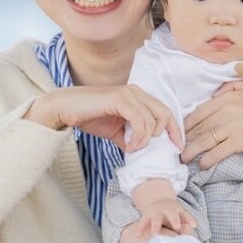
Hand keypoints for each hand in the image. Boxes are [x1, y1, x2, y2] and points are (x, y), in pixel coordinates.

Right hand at [25, 85, 181, 151]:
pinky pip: (140, 120)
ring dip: (145, 139)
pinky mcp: (119, 99)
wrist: (65, 108)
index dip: (174, 130)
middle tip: (153, 150)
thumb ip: (130, 137)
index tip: (176, 148)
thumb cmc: (88, 116)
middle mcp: (136, 92)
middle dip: (166, 134)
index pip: (165, 111)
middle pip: (165, 113)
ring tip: (131, 148)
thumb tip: (140, 150)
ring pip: (152, 119)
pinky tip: (128, 144)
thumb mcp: (115, 130)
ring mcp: (128, 94)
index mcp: (138, 96)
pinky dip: (138, 136)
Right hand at [135, 196, 196, 236]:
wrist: (158, 202)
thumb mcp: (180, 216)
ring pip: (156, 219)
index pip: (185, 216)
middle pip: (172, 215)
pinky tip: (138, 236)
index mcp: (178, 212)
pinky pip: (143, 222)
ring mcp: (156, 213)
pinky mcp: (146, 216)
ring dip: (155, 226)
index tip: (193, 226)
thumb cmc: (173, 215)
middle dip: (174, 220)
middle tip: (177, 227)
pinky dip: (140, 228)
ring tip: (154, 235)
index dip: (189, 220)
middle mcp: (167, 211)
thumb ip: (186, 223)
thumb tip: (192, 228)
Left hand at [181, 80, 242, 168]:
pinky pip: (218, 151)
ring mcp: (233, 125)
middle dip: (186, 139)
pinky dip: (207, 159)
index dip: (187, 124)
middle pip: (200, 127)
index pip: (200, 111)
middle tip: (177, 148)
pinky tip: (202, 165)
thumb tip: (215, 92)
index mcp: (228, 96)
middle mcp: (227, 109)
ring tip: (184, 159)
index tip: (180, 133)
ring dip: (192, 151)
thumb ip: (233, 86)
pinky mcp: (240, 140)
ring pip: (205, 140)